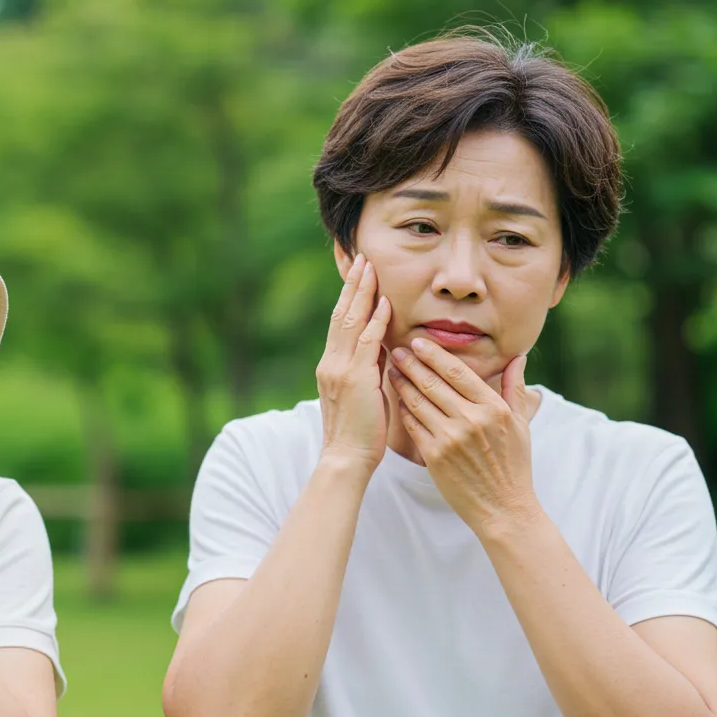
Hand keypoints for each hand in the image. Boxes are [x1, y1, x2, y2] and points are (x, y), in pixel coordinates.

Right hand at [317, 253, 391, 470]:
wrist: (345, 458)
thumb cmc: (359, 433)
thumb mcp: (362, 395)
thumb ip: (369, 370)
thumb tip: (385, 350)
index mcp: (331, 365)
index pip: (339, 322)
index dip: (348, 296)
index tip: (357, 274)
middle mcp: (331, 362)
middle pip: (340, 314)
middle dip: (352, 285)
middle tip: (361, 258)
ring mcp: (340, 369)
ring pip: (350, 321)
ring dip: (362, 293)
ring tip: (370, 268)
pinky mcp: (354, 379)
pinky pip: (366, 343)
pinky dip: (375, 321)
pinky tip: (384, 303)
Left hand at [387, 340, 539, 534]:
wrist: (503, 508)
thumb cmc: (513, 465)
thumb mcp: (521, 425)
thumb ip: (515, 388)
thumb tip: (517, 358)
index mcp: (493, 408)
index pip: (457, 372)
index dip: (434, 354)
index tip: (418, 342)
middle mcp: (471, 420)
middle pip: (433, 382)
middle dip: (411, 363)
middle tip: (396, 349)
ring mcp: (450, 438)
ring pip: (418, 401)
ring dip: (401, 383)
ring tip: (391, 369)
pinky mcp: (434, 456)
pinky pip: (412, 425)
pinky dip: (403, 409)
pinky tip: (396, 399)